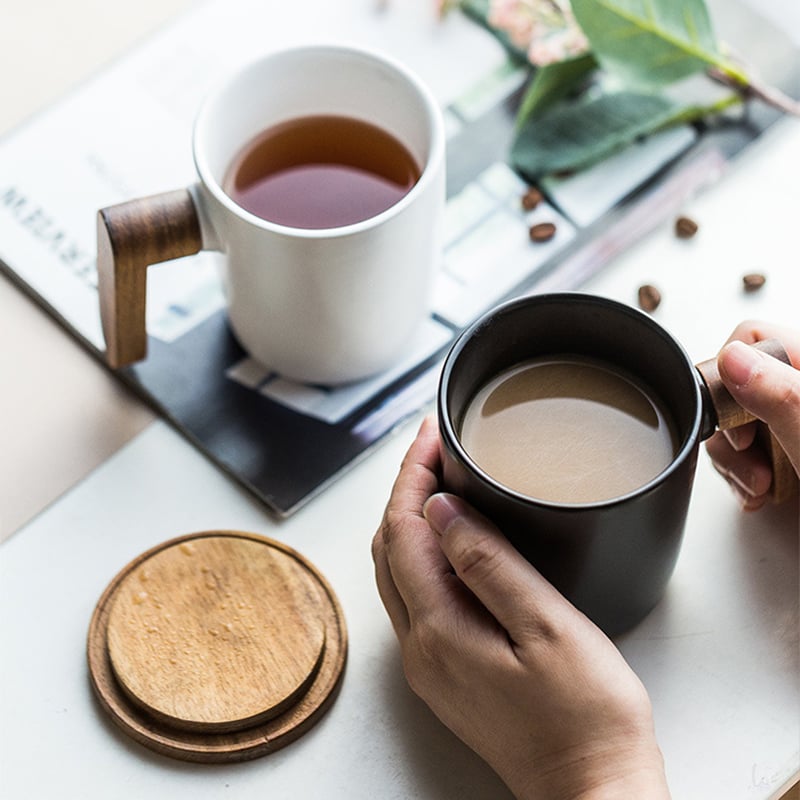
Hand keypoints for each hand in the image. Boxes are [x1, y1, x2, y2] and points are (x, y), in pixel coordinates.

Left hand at [372, 417, 669, 799]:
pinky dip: (422, 552)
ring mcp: (428, 663)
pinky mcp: (445, 672)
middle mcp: (420, 647)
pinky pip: (416, 595)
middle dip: (407, 487)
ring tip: (439, 477)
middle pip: (391, 545)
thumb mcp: (546, 627)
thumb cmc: (585, 716)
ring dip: (411, 517)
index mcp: (439, 629)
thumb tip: (439, 510)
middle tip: (435, 445)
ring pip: (398, 569)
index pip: (404, 528)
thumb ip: (488, 563)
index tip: (432, 432)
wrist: (592, 789)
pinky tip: (449, 537)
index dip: (413, 473)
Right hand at [705, 321, 799, 510]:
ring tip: (762, 486)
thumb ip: (783, 397)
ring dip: (737, 459)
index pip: (754, 340)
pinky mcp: (795, 448)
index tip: (741, 428)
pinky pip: (754, 445)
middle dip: (733, 429)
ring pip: (740, 418)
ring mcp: (799, 419)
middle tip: (752, 463)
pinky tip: (764, 491)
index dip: (732, 381)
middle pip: (740, 382)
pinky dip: (748, 471)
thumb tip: (734, 358)